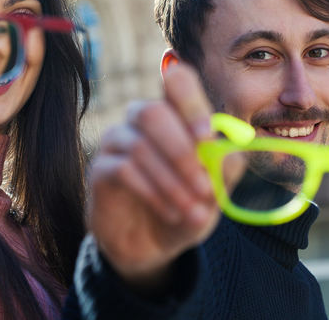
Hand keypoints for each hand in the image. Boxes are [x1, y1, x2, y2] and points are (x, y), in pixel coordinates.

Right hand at [88, 63, 245, 292]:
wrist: (151, 245)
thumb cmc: (185, 207)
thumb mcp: (214, 192)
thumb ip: (224, 170)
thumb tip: (227, 153)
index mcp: (174, 113)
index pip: (177, 82)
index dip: (191, 102)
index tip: (206, 137)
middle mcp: (140, 119)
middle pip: (152, 111)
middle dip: (182, 151)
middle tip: (204, 186)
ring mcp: (117, 141)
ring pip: (140, 145)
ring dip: (173, 181)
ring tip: (192, 211)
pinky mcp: (101, 169)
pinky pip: (124, 170)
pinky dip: (155, 194)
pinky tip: (172, 213)